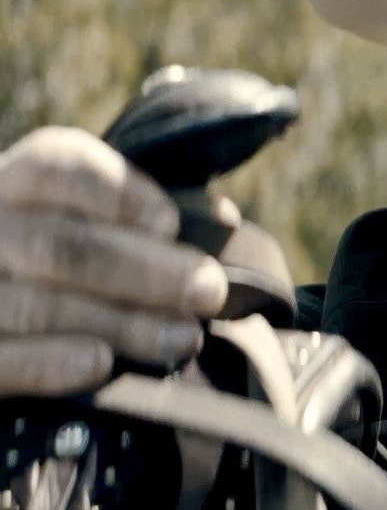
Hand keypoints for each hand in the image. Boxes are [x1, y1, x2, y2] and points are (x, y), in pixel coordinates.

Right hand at [0, 127, 228, 396]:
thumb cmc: (61, 264)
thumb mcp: (86, 223)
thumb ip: (144, 218)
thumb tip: (220, 221)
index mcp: (12, 183)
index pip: (56, 165)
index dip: (118, 194)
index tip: (171, 225)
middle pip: (60, 245)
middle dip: (146, 271)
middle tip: (209, 291)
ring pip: (38, 305)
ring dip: (122, 324)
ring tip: (184, 338)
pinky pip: (0, 359)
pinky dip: (51, 362)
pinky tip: (102, 365)